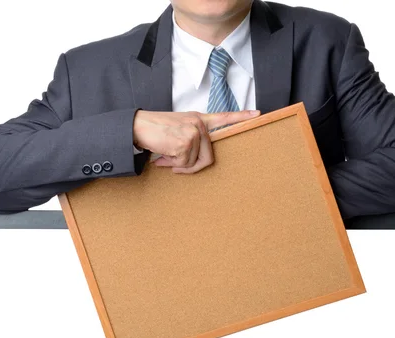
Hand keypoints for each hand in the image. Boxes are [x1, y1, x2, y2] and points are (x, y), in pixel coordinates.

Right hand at [133, 109, 260, 173]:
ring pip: (193, 163)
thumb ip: (191, 138)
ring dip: (177, 164)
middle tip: (175, 165)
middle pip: (208, 157)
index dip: (241, 117)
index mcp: (198, 119)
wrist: (137, 126)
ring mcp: (193, 133)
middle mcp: (199, 124)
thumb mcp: (178, 128)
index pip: (223, 117)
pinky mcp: (184, 143)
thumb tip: (194, 161)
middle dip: (191, 167)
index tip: (257, 114)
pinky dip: (171, 164)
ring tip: (164, 155)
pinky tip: (161, 155)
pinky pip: (183, 165)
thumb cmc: (156, 129)